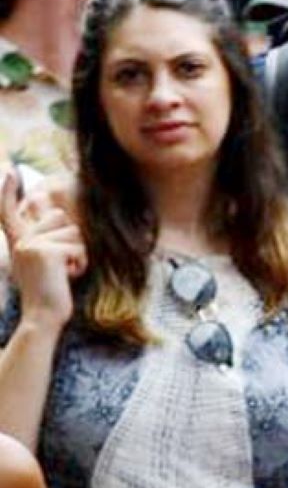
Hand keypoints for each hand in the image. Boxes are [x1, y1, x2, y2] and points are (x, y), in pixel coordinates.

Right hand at [0, 170, 85, 327]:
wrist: (43, 317)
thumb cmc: (50, 290)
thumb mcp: (42, 261)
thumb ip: (43, 239)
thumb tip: (47, 211)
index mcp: (19, 241)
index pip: (9, 212)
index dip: (7, 192)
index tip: (9, 171)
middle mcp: (20, 240)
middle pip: (60, 216)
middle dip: (70, 239)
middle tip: (59, 265)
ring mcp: (31, 245)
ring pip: (74, 232)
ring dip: (78, 253)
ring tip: (63, 272)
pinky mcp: (45, 252)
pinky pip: (79, 247)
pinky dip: (81, 264)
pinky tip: (67, 277)